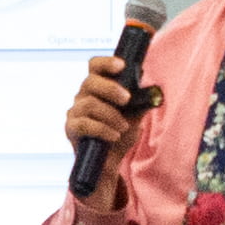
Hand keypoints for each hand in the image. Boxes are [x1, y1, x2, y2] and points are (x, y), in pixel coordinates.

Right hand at [61, 57, 143, 208]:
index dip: (106, 62)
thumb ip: (141, 102)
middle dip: (111, 89)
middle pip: (90, 82)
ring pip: (89, 104)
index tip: (121, 66)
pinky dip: (103, 129)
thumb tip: (153, 92)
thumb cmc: (120, 134)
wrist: (109, 162)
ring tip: (123, 127)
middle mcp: (83, 96)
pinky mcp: (71, 129)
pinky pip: (84, 124)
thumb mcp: (135, 116)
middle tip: (126, 99)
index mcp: (98, 87)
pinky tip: (114, 135)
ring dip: (110, 115)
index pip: (94, 66)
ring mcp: (75, 112)